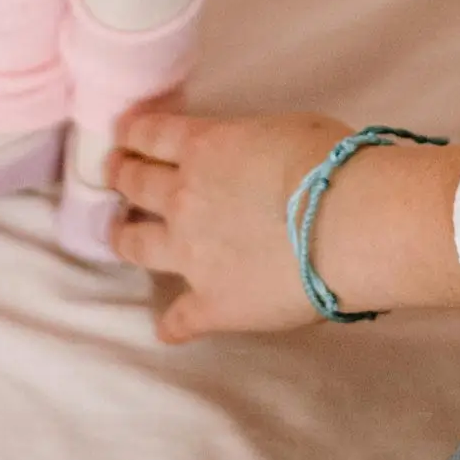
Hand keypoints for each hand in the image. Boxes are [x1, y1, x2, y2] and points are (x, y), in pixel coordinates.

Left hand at [112, 110, 459, 340]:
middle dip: (121, 175)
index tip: (123, 135)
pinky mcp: (211, 303)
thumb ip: (250, 145)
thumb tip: (253, 158)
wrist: (346, 224)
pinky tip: (167, 330)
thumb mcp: (280, 129)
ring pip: (137, 244)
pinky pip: (180, 318)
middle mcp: (185, 197)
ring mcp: (191, 253)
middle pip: (136, 182)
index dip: (133, 134)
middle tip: (113, 173)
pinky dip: (172, 324)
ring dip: (123, 237)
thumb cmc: (329, 164)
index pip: (151, 134)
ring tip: (118, 235)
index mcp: (204, 148)